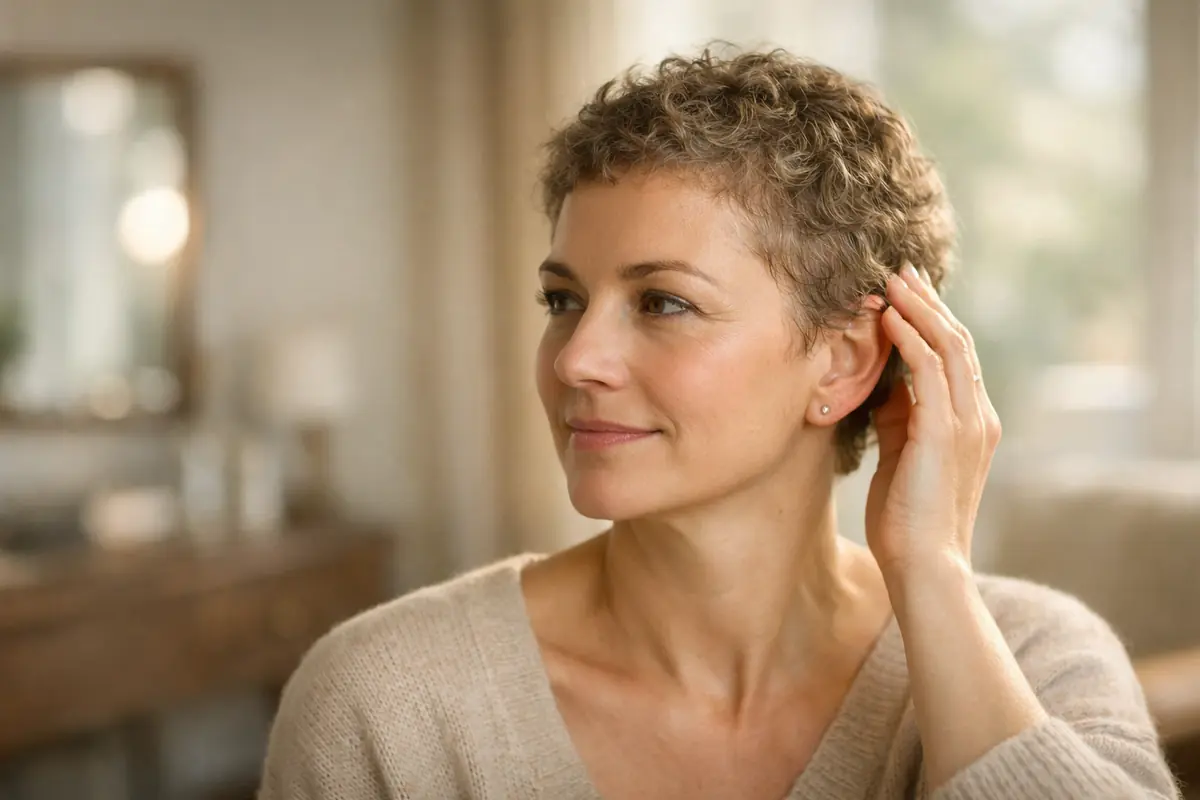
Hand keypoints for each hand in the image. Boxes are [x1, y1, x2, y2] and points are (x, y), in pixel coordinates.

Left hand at [864, 264, 1001, 585]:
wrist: (923, 565)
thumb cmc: (907, 518)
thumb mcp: (902, 455)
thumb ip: (901, 418)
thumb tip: (887, 386)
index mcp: (972, 422)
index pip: (955, 357)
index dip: (931, 319)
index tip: (905, 290)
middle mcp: (978, 416)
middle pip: (957, 341)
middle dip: (927, 302)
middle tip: (900, 269)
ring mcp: (967, 423)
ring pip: (948, 347)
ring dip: (918, 309)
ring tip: (891, 281)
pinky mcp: (944, 433)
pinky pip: (930, 371)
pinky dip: (909, 339)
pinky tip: (888, 318)